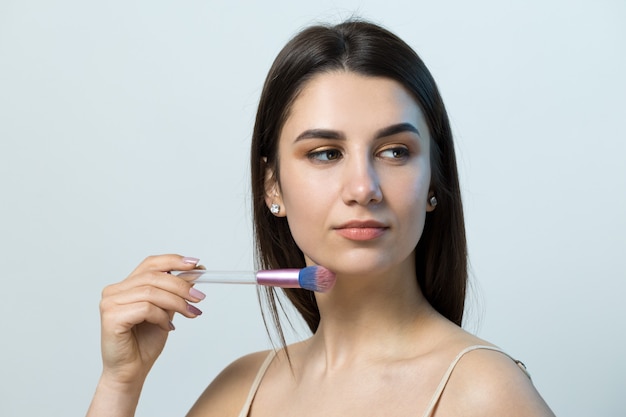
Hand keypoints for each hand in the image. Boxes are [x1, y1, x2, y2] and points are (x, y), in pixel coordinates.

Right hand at [98, 255, 205, 386]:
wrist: (131, 371)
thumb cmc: (144, 343)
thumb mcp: (166, 311)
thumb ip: (174, 292)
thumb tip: (195, 272)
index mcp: (126, 286)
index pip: (150, 263)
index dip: (174, 261)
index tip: (196, 265)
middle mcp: (115, 291)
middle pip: (154, 276)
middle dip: (181, 285)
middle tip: (199, 297)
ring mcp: (110, 303)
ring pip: (151, 292)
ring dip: (177, 302)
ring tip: (190, 313)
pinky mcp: (111, 317)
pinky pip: (146, 308)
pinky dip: (162, 317)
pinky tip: (167, 327)